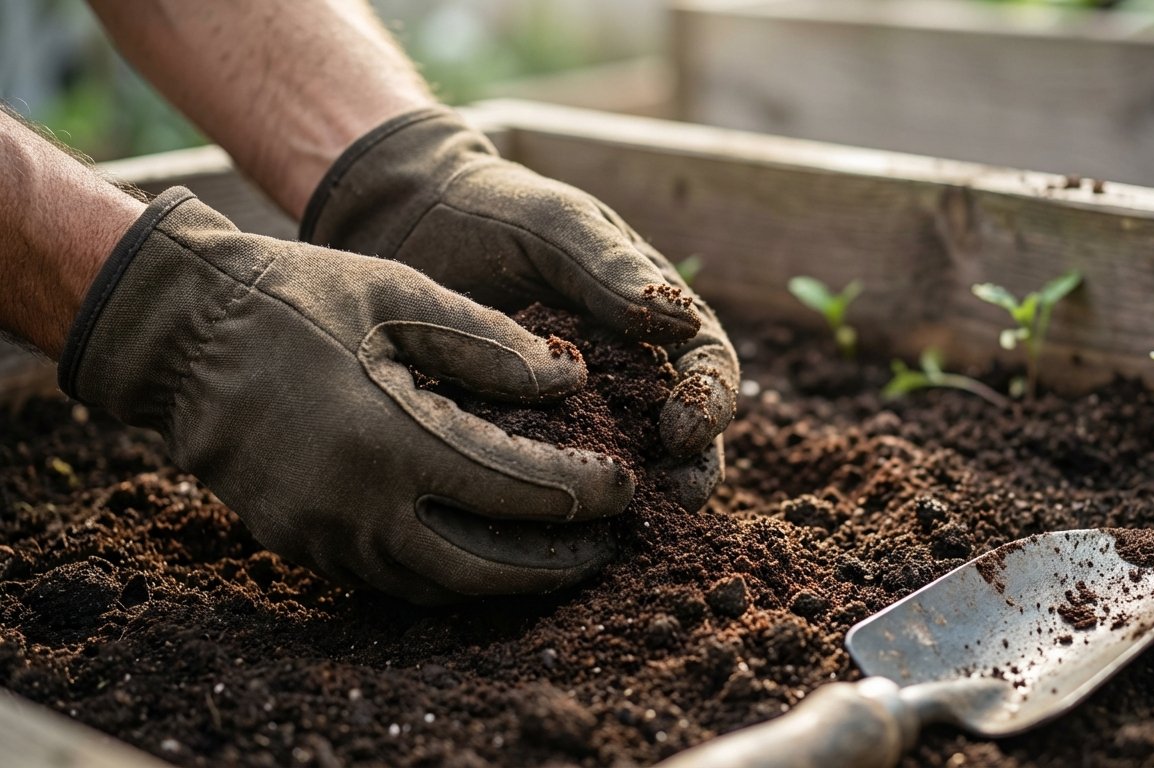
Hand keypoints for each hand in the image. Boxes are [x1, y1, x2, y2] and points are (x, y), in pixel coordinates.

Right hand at [61, 188, 637, 603]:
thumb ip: (491, 343)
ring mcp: (323, 537)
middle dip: (558, 562)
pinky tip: (481, 548)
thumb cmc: (295, 298)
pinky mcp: (300, 546)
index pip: (518, 490)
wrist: (180, 335)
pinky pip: (390, 580)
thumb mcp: (400, 295)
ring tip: (557, 555)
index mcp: (392, 439)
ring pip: (437, 586)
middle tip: (606, 543)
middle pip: (486, 567)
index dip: (583, 493)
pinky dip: (447, 573)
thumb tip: (572, 380)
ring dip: (505, 580)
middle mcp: (357, 508)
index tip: (625, 484)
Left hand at [300, 107, 738, 511]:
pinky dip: (558, 503)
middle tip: (672, 500)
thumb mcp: (552, 225)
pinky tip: (543, 526)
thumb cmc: (491, 210)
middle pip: (685, 435)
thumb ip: (610, 267)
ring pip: (625, 467)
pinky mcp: (526, 439)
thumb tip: (684, 322)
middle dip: (689, 470)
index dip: (712, 402)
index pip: (708, 366)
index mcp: (655, 314)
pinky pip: (552, 478)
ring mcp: (580, 411)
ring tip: (621, 526)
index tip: (684, 430)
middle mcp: (629, 370)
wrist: (403, 219)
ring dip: (633, 500)